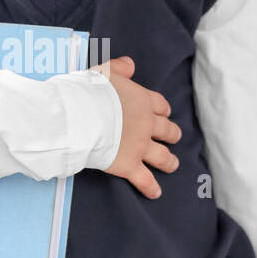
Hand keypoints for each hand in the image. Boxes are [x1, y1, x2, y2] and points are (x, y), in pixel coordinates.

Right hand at [91, 55, 180, 198]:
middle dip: (171, 134)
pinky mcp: (130, 165)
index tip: (165, 113)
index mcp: (142, 101)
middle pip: (166, 130)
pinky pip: (144, 179)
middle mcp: (146, 124)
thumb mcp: (105, 72)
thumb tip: (130, 64)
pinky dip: (150, 188)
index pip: (160, 105)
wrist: (83, 116)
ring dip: (169, 161)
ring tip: (173, 165)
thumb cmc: (90, 92)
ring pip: (162, 156)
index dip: (163, 110)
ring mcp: (141, 146)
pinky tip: (155, 193)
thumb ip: (119, 68)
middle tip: (174, 137)